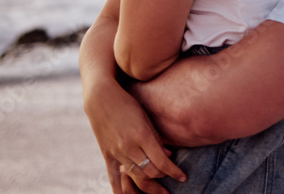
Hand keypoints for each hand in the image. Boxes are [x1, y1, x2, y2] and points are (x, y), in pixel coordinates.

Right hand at [83, 75, 186, 192]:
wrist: (100, 98)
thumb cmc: (127, 103)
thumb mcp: (145, 116)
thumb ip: (156, 137)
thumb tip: (168, 155)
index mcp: (142, 135)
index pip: (161, 162)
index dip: (174, 172)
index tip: (182, 177)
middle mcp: (129, 147)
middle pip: (150, 171)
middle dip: (163, 176)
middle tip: (171, 177)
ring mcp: (116, 152)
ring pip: (136, 175)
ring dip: (149, 181)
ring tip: (158, 185)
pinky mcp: (107, 155)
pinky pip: (114, 178)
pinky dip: (122, 190)